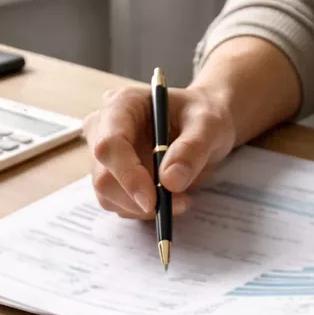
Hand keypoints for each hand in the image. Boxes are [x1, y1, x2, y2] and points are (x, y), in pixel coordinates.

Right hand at [83, 85, 236, 218]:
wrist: (201, 124)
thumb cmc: (202, 115)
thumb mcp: (209, 124)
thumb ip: (192, 148)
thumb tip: (170, 180)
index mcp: (122, 104)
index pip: (110, 144)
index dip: (127, 175)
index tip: (152, 201)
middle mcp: (104, 128)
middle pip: (103, 176)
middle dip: (138, 199)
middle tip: (178, 204)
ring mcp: (104, 155)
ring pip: (108, 196)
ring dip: (144, 208)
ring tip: (180, 198)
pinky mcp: (111, 176)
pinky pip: (119, 204)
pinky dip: (144, 210)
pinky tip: (169, 197)